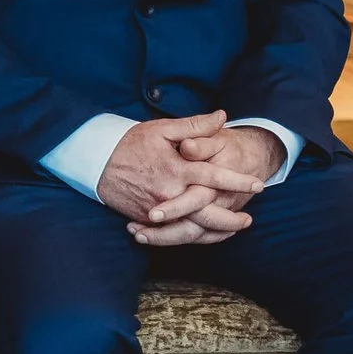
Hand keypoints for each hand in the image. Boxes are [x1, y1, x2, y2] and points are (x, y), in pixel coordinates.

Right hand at [95, 114, 267, 244]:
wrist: (94, 161)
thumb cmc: (129, 142)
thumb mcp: (162, 129)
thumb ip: (194, 125)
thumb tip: (222, 117)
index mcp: (176, 168)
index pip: (213, 176)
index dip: (237, 181)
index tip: (258, 185)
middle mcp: (168, 192)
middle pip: (206, 212)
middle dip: (230, 218)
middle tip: (248, 219)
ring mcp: (156, 209)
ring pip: (191, 227)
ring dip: (214, 231)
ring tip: (231, 230)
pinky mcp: (145, 218)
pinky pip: (172, 233)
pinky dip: (191, 236)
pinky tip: (205, 235)